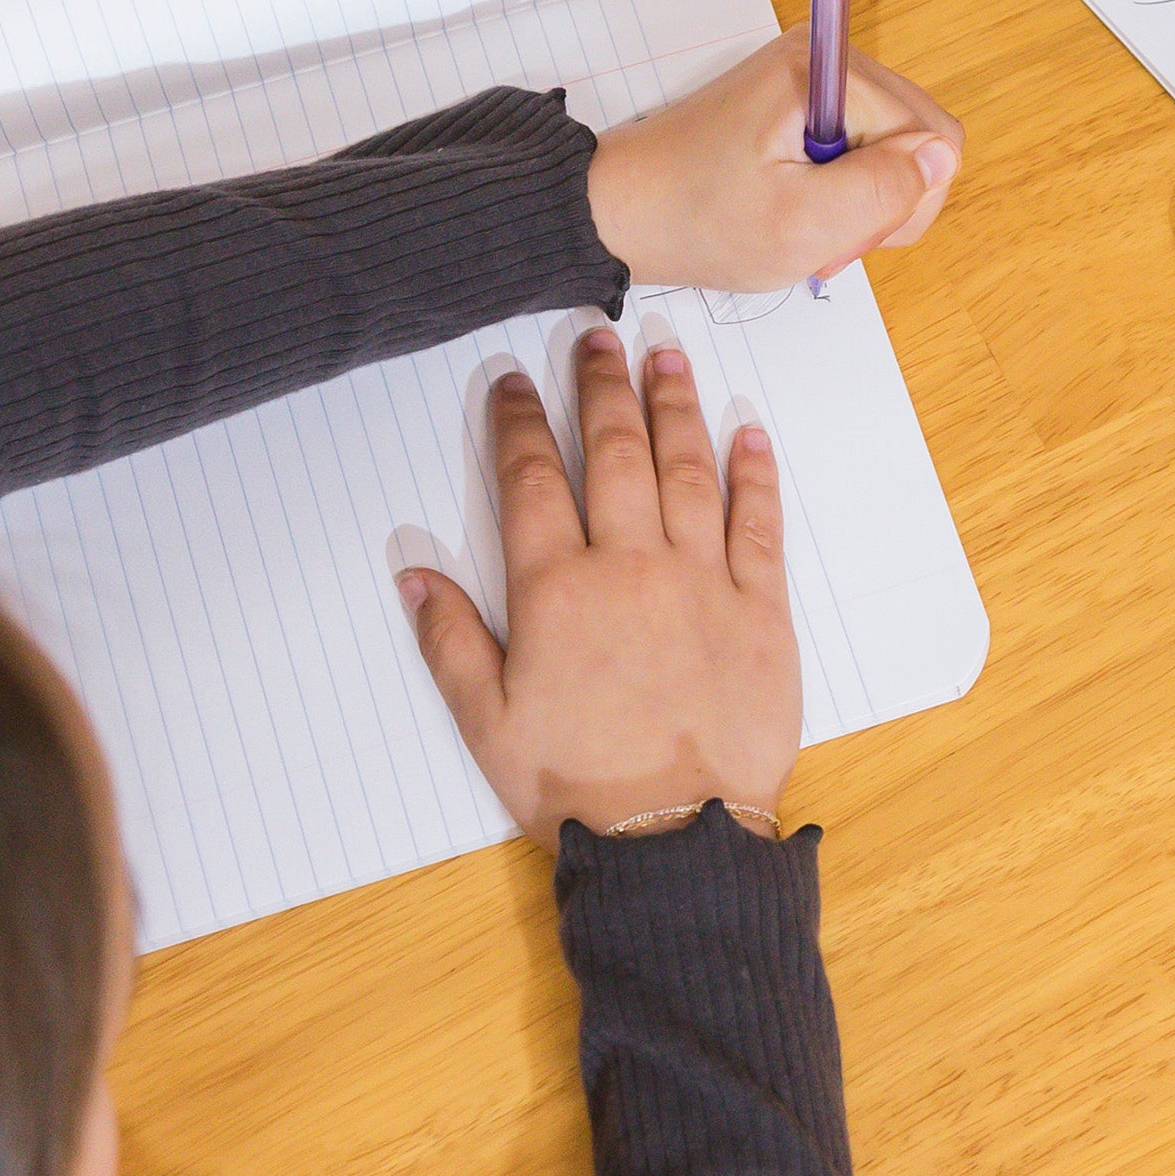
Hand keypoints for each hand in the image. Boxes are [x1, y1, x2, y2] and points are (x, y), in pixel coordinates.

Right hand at [404, 333, 799, 841]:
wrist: (676, 837)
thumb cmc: (576, 786)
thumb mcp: (488, 722)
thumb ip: (451, 640)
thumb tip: (413, 570)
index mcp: (557, 592)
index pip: (529, 483)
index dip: (517, 425)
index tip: (511, 382)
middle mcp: (631, 568)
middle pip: (613, 455)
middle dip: (600, 389)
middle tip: (594, 338)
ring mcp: (703, 582)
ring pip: (687, 472)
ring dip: (675, 408)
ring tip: (664, 357)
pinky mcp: (762, 609)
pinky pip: (758, 524)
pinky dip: (752, 473)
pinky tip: (744, 432)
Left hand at [586, 38, 963, 292]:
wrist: (620, 211)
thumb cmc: (699, 221)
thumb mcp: (800, 225)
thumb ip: (883, 189)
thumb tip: (942, 156)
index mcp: (823, 73)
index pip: (932, 134)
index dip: (904, 198)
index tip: (845, 230)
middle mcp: (823, 58)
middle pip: (917, 134)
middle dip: (885, 197)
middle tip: (824, 234)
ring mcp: (812, 76)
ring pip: (893, 144)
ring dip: (862, 198)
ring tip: (807, 223)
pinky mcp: (801, 97)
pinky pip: (861, 144)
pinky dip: (841, 188)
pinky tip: (801, 207)